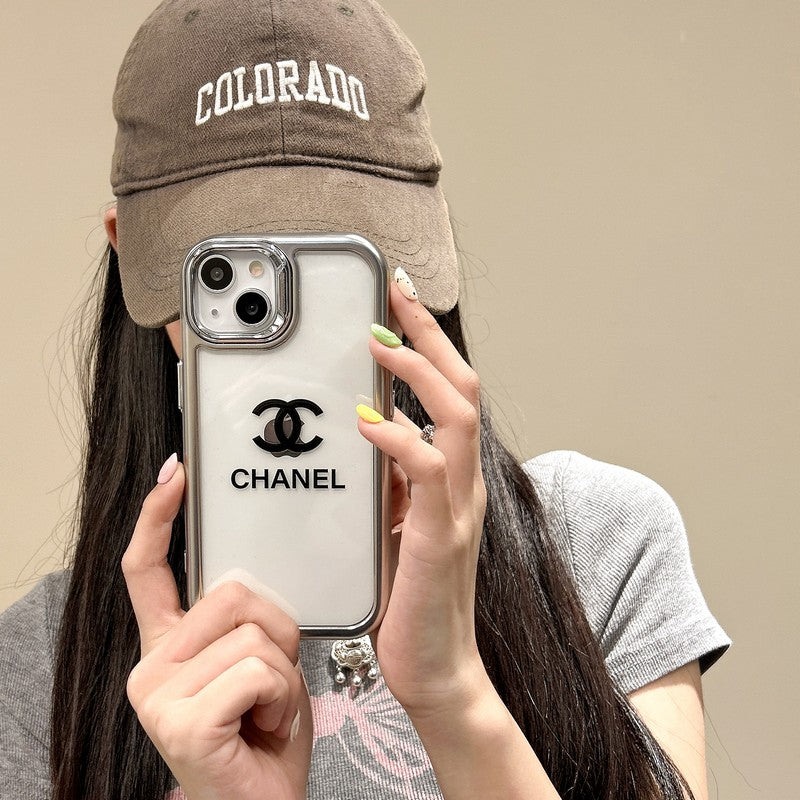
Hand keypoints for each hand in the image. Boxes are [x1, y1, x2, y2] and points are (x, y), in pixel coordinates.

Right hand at [121, 460, 311, 799]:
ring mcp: (158, 694)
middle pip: (233, 592)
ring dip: (285, 672)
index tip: (175, 474)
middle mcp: (151, 665)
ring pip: (253, 633)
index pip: (148, 570)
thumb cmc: (265, 734)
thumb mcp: (255, 662)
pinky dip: (282, 697)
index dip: (158, 518)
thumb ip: (240, 621)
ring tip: (268, 710)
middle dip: (277, 630)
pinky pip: (258, 669)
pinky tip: (264, 729)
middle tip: (272, 681)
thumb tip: (247, 577)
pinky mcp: (181, 720)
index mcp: (169, 645)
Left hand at [357, 280, 490, 720]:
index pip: (450, 391)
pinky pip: (428, 472)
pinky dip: (399, 439)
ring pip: (456, 417)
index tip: (401, 302)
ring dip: (417, 374)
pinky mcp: (440, 536)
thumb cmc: (412, 599)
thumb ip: (393, 478)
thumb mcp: (396, 524)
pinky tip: (368, 425)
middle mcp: (464, 483)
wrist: (434, 669)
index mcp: (453, 477)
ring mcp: (457, 507)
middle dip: (428, 335)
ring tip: (380, 346)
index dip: (428, 342)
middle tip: (395, 296)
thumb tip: (371, 429)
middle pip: (462, 387)